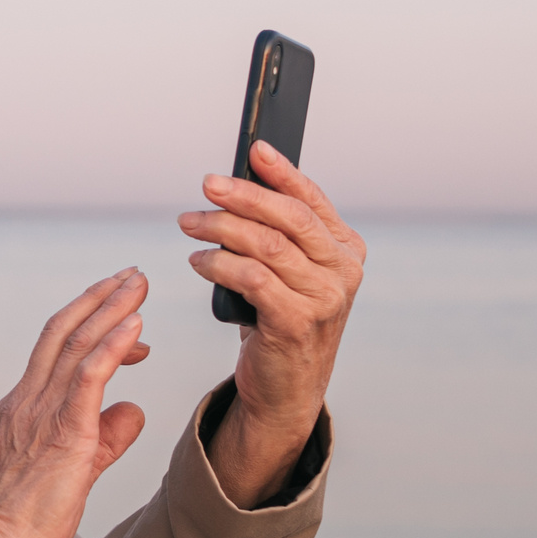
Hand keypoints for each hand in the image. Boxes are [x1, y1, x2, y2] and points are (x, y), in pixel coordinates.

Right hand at [0, 269, 151, 537]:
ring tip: (139, 283)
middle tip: (133, 274)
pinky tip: (134, 324)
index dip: (92, 325)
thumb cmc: (27, 516)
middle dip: (101, 297)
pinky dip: (111, 346)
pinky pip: (87, 377)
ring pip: (77, 345)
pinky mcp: (60, 431)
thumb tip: (133, 410)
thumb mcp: (76, 466)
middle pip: (64, 331)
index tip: (127, 319)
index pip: (58, 349)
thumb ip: (105, 435)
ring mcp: (40, 412)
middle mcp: (28, 398)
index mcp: (24, 404)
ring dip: (112, 309)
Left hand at [178, 141, 364, 505]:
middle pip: (290, 218)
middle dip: (245, 195)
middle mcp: (343, 272)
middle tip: (208, 185)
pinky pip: (252, 279)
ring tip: (190, 223)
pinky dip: (219, 264)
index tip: (254, 149)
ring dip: (222, 228)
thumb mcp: (290, 272)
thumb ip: (278, 233)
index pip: (312, 200)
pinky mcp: (295, 324)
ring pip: (268, 246)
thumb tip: (237, 184)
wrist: (287, 388)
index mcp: (346, 250)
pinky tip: (199, 261)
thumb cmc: (282, 320)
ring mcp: (324, 300)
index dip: (283, 172)